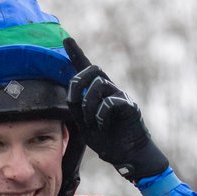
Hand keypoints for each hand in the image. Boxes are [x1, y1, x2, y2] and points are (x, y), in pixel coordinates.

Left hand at [64, 38, 168, 182]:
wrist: (128, 155)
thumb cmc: (108, 140)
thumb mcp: (85, 124)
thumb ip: (77, 108)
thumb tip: (71, 93)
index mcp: (98, 93)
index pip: (86, 69)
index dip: (76, 53)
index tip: (66, 40)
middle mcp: (110, 90)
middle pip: (93, 69)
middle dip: (79, 82)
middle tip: (75, 100)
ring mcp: (121, 96)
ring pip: (99, 84)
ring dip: (89, 104)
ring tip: (91, 121)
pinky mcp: (130, 106)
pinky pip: (110, 102)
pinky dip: (101, 115)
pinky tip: (102, 125)